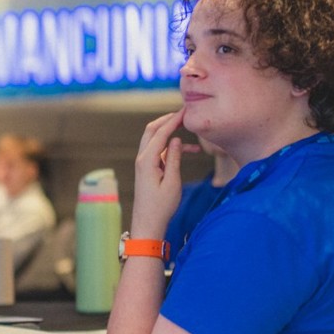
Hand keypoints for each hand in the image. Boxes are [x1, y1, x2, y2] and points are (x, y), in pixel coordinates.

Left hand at [130, 109, 191, 237]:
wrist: (148, 223)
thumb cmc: (161, 207)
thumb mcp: (172, 182)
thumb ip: (174, 159)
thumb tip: (175, 139)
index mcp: (147, 160)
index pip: (161, 132)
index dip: (174, 119)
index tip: (186, 110)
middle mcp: (142, 158)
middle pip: (152, 130)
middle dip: (168, 119)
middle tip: (184, 113)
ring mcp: (143, 163)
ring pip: (155, 139)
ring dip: (171, 133)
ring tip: (190, 131)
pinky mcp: (148, 169)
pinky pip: (159, 151)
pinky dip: (171, 147)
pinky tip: (190, 150)